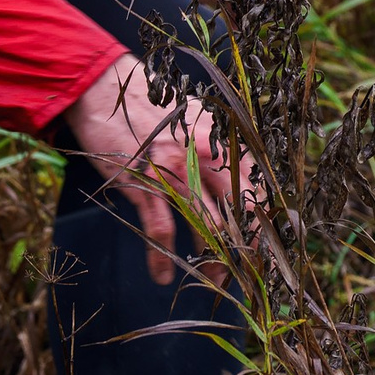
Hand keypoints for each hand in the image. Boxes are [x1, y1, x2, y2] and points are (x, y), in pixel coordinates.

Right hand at [66, 53, 242, 283]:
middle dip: (247, 249)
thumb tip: (249, 176)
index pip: (258, 190)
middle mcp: (206, 158)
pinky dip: (161, 258)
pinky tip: (162, 275)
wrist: (109, 95)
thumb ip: (223, 149)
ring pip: (206, 226)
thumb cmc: (155, 111)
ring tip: (212, 280)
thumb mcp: (198, 122)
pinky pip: (159, 229)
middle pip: (240, 213)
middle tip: (246, 272)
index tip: (266, 249)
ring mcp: (175, 172)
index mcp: (223, 143)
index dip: (265, 225)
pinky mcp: (145, 183)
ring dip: (212, 261)